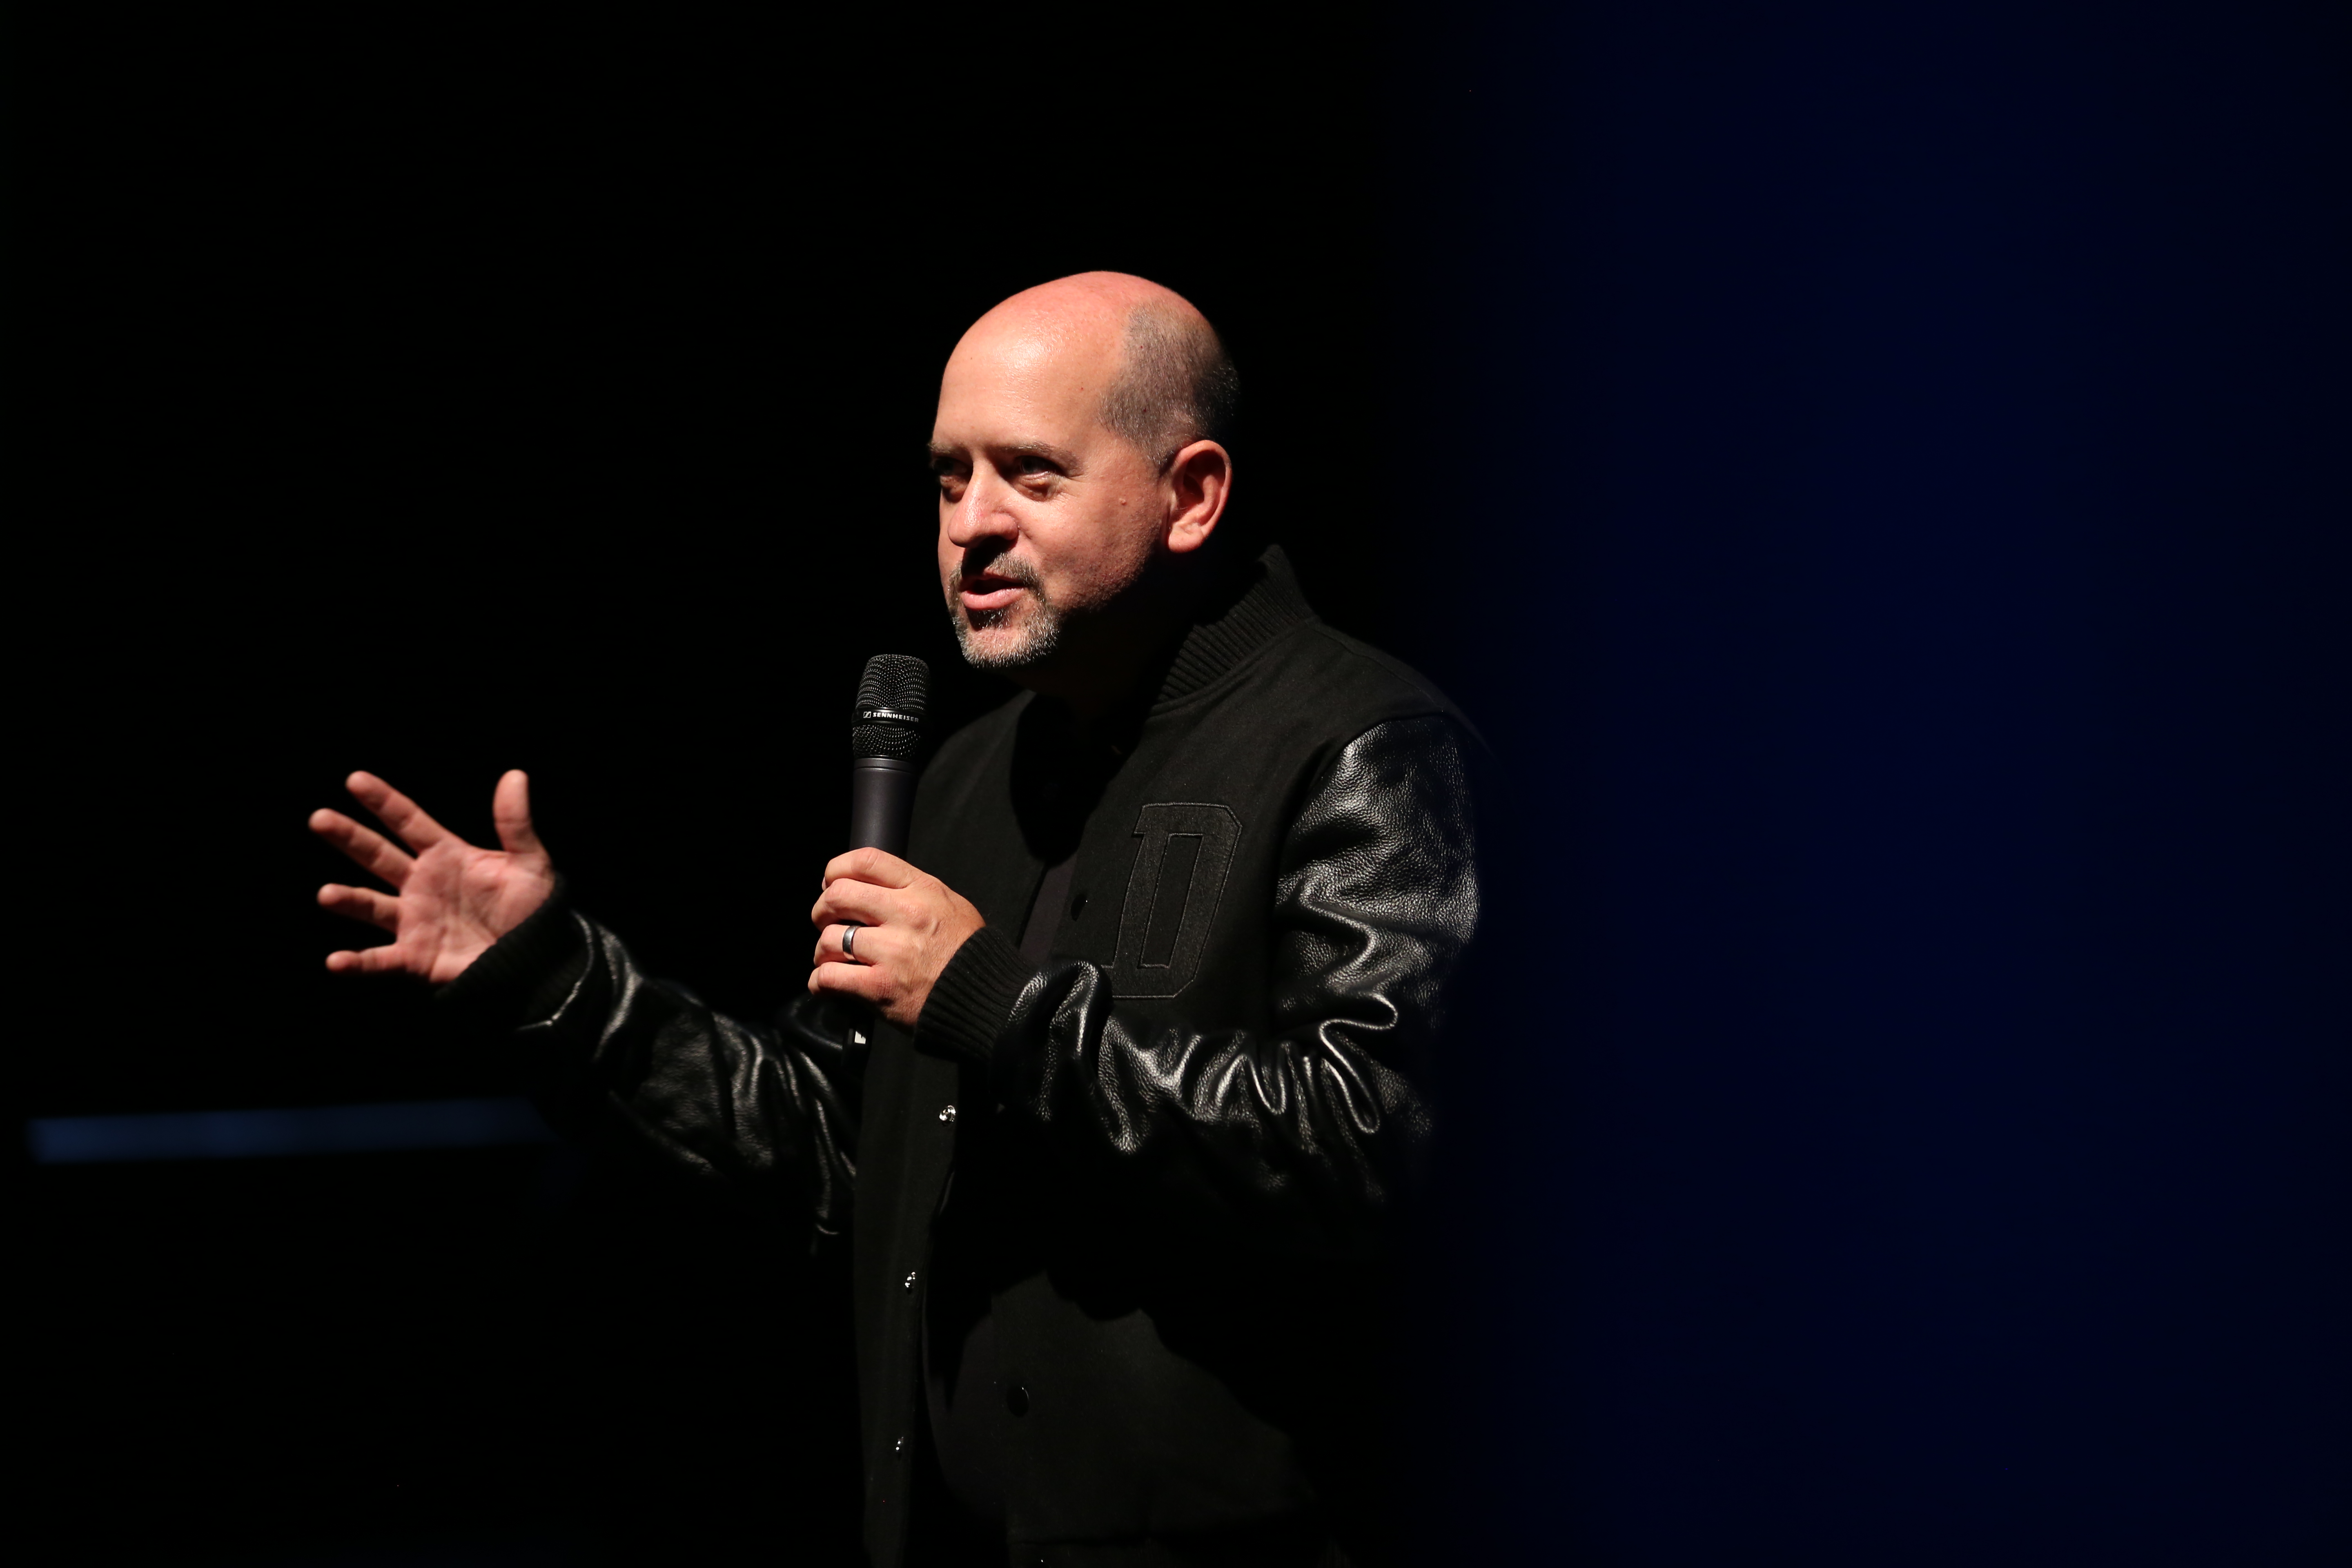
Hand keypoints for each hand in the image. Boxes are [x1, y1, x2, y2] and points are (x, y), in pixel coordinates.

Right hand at [310, 769, 556, 982]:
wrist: (537, 959)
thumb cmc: (532, 909)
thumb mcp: (529, 863)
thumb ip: (515, 823)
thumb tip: (516, 775)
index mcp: (445, 856)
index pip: (408, 821)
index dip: (383, 801)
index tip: (355, 779)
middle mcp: (421, 884)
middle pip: (378, 855)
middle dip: (349, 837)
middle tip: (319, 818)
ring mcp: (414, 920)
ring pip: (371, 905)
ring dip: (348, 899)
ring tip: (326, 894)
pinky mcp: (414, 956)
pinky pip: (379, 960)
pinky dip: (357, 962)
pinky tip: (336, 961)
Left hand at [809, 848, 985, 1030]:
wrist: (985, 998)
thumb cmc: (967, 952)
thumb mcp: (950, 904)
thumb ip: (911, 891)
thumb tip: (868, 889)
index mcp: (922, 890)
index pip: (866, 861)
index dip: (837, 869)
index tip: (831, 882)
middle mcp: (905, 915)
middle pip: (838, 896)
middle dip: (821, 909)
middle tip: (825, 921)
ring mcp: (892, 952)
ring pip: (830, 939)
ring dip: (823, 950)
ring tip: (832, 958)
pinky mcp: (880, 988)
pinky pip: (829, 977)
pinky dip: (820, 981)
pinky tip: (828, 983)